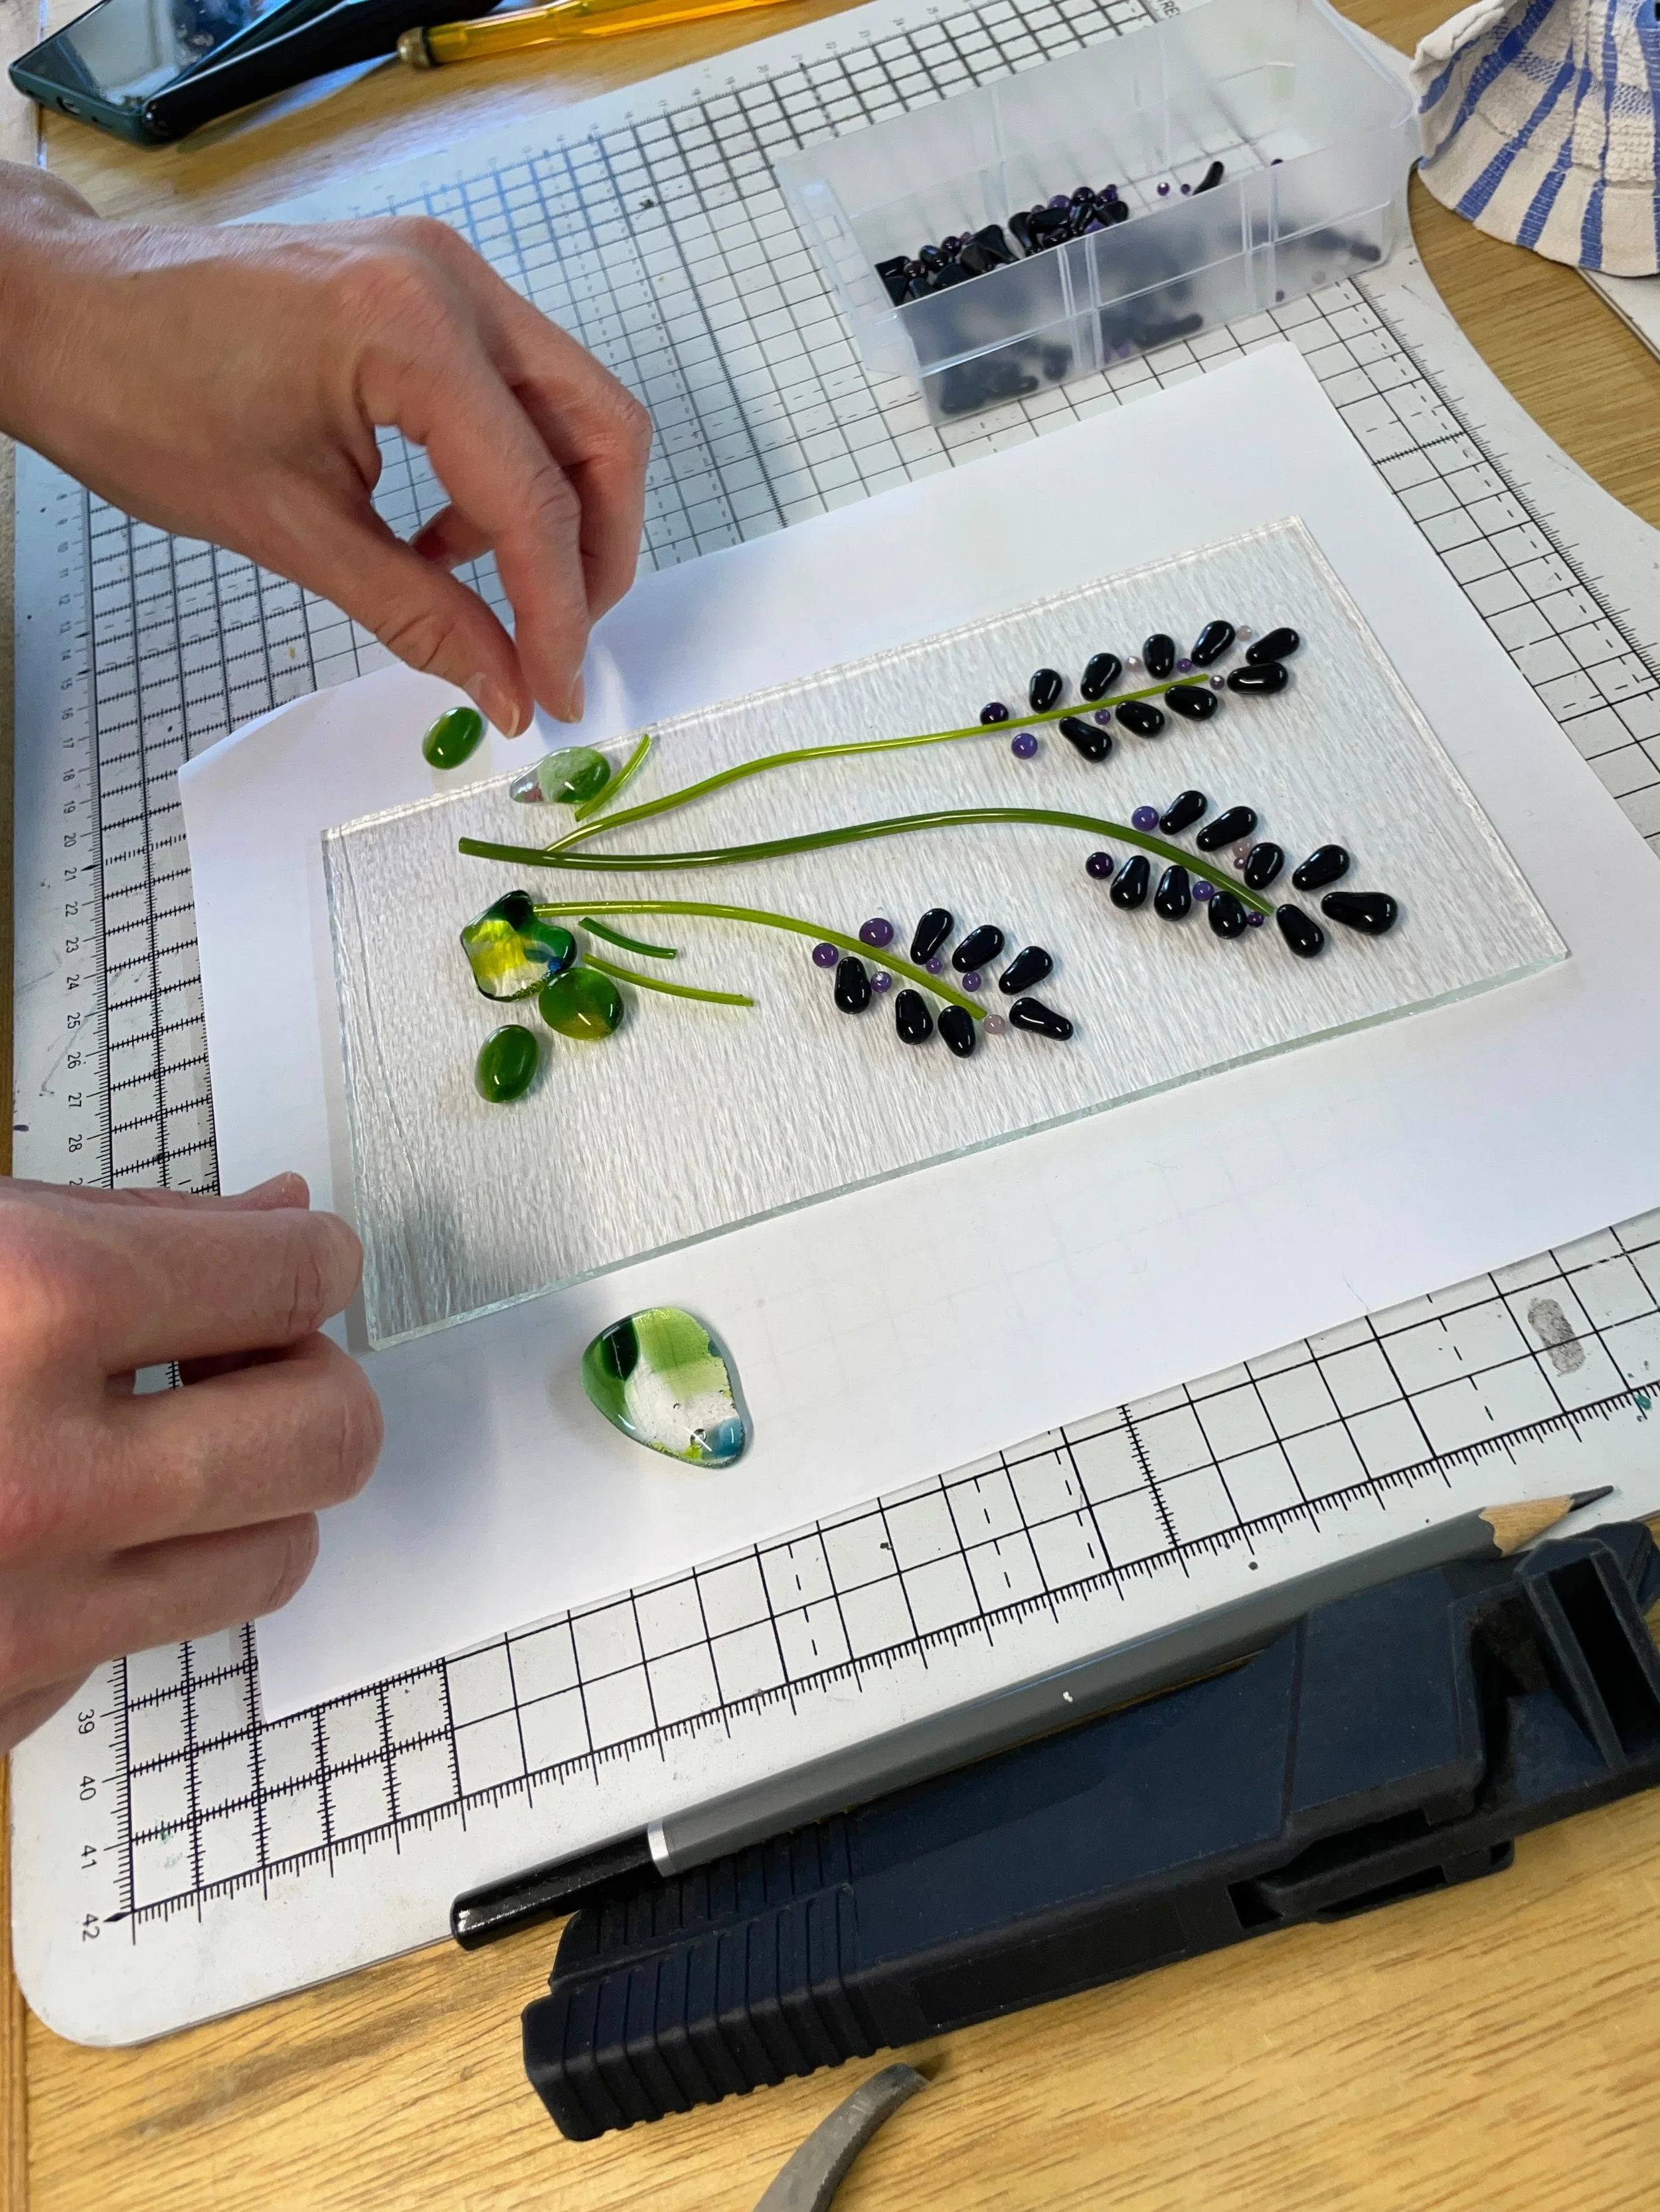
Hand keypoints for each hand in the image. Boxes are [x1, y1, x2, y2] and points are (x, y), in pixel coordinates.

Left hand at [0, 163, 651, 734]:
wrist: (59, 315)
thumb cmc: (139, 401)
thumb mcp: (289, 529)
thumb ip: (420, 613)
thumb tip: (510, 691)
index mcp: (411, 331)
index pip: (534, 495)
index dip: (558, 611)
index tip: (555, 692)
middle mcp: (449, 280)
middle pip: (601, 429)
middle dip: (597, 550)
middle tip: (560, 640)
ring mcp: (442, 271)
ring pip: (571, 407)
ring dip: (556, 512)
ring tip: (488, 591)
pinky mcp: (424, 286)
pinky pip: (514, 388)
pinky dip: (508, 472)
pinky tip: (445, 535)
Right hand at [0, 1173, 380, 1754]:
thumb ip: (129, 1225)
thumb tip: (279, 1219)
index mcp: (36, 1307)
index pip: (294, 1279)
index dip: (309, 1260)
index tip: (296, 1262)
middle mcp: (47, 1473)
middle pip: (330, 1436)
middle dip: (310, 1382)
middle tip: (242, 1360)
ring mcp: (23, 1613)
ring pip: (275, 1561)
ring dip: (251, 1496)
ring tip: (156, 1446)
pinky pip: (144, 1644)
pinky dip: (128, 1584)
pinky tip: (54, 1532)